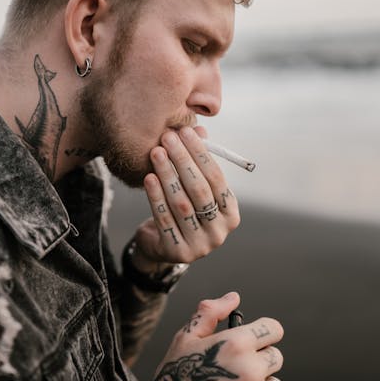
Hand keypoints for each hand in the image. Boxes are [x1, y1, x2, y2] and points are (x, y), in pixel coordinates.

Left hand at [133, 126, 239, 269]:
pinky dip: (156, 196)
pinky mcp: (177, 251)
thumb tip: (199, 129)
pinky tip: (148, 178)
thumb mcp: (192, 186)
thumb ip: (197, 161)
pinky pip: (164, 218)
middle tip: (167, 138)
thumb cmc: (181, 208)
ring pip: (181, 204)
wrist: (161, 244)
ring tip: (156, 153)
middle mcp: (219, 232)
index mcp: (231, 214)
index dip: (201, 154)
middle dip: (183, 161)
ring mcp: (200, 245)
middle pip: (200, 191)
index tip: (186, 132)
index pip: (217, 179)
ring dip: (167, 175)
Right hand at [150, 292, 283, 380]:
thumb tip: (232, 298)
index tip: (256, 337)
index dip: (264, 331)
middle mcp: (250, 367)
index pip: (274, 329)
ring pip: (273, 379)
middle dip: (260, 356)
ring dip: (260, 379)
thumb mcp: (187, 336)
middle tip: (236, 363)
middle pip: (275, 355)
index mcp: (235, 343)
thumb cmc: (176, 373)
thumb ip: (211, 312)